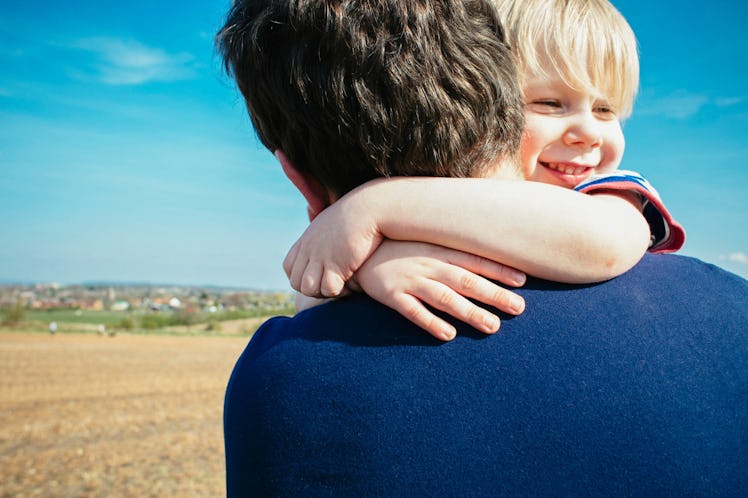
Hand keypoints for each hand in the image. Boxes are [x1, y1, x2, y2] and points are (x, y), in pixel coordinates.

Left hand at [283, 189, 382, 297]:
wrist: (369, 209)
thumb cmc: (355, 214)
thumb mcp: (332, 219)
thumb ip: (322, 228)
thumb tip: (320, 221)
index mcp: (306, 240)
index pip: (289, 268)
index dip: (302, 277)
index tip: (319, 276)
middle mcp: (309, 249)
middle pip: (296, 283)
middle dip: (312, 289)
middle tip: (331, 285)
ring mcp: (321, 257)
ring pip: (308, 289)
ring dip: (323, 292)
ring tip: (340, 287)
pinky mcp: (337, 265)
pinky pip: (328, 288)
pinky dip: (338, 292)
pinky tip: (350, 286)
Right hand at [356, 240, 525, 340]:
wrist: (359, 251)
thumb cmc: (401, 250)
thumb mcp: (427, 244)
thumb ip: (453, 252)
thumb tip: (486, 261)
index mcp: (439, 251)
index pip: (475, 260)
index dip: (498, 270)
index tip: (523, 281)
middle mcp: (428, 265)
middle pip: (465, 281)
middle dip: (493, 294)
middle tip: (519, 308)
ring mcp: (410, 280)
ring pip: (444, 298)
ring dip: (469, 312)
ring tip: (492, 326)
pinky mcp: (392, 295)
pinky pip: (413, 311)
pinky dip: (430, 322)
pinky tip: (448, 335)